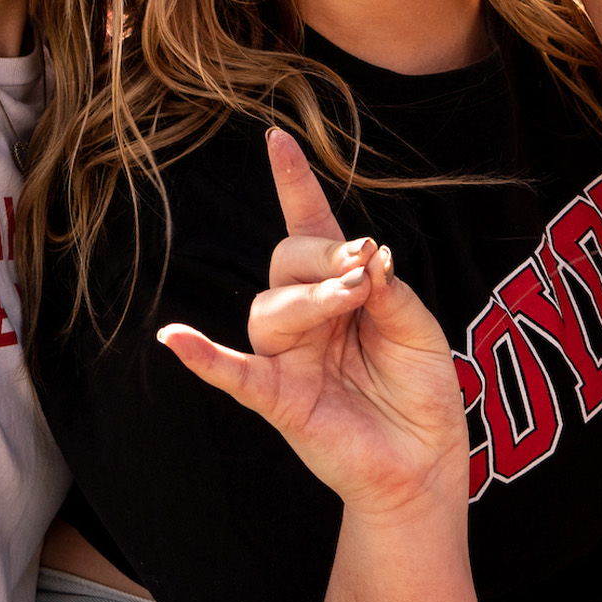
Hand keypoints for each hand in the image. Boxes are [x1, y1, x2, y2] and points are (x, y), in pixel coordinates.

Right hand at [157, 130, 468, 521]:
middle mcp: (305, 317)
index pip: (308, 226)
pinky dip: (204, 357)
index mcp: (338, 289)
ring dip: (309, 298)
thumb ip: (389, 290)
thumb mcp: (419, 327)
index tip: (277, 138)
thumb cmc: (420, 391)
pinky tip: (176, 339)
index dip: (293, 182)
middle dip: (325, 257)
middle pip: (287, 262)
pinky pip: (233, 374)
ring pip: (271, 309)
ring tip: (350, 302)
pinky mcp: (280, 400)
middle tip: (363, 270)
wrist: (425, 462)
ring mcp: (288, 358)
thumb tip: (366, 255)